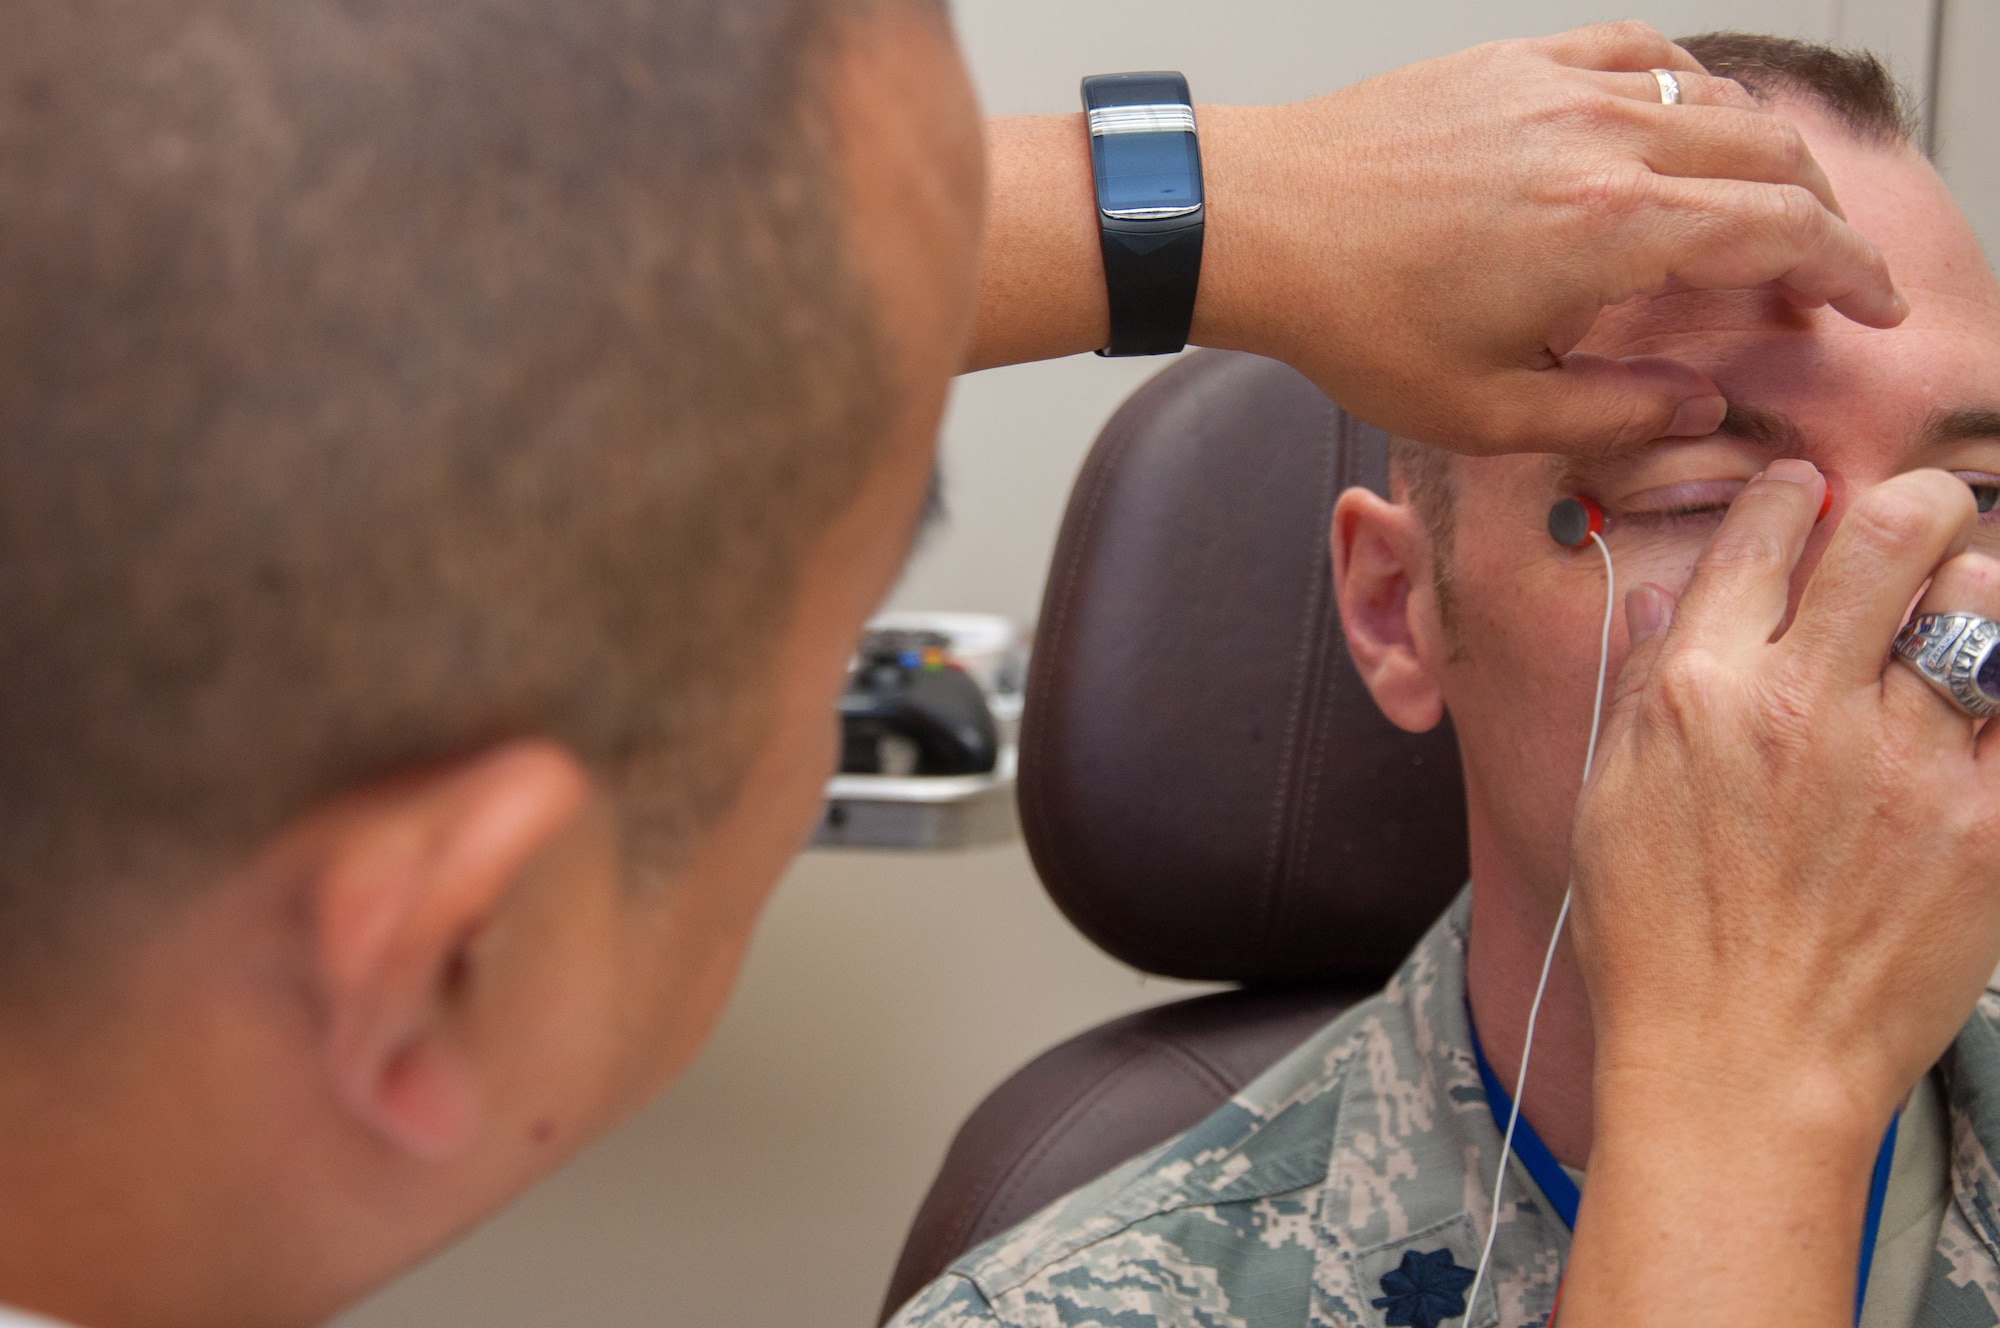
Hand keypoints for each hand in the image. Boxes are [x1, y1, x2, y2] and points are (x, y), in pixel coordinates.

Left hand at [1189, 22, 1904, 454]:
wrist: (1260, 224)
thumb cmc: (1351, 316)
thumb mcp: (1483, 410)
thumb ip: (1611, 412)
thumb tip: (1698, 407)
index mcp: (1610, 230)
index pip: (1784, 231)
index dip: (1850, 270)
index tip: (1872, 305)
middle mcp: (1603, 141)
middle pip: (1772, 155)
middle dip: (1821, 218)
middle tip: (1822, 275)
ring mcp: (1561, 87)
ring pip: (1716, 99)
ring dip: (1762, 156)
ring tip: (1760, 215)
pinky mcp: (1518, 60)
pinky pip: (1641, 53)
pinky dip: (1688, 91)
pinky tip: (1682, 130)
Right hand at [1559, 461, 1999, 1327]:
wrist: (1738, 1072)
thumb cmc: (1656, 942)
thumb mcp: (1609, 797)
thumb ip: (1647, 684)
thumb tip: (1682, 596)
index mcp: (1702, 692)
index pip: (1769, 527)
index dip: (1790, 496)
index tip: (1803, 503)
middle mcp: (1806, 708)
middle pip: (1896, 528)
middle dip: (1909, 506)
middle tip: (1910, 526)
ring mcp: (1909, 765)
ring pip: (1983, 597)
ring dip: (1969, 592)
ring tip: (1951, 626)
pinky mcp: (1989, 830)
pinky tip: (1974, 710)